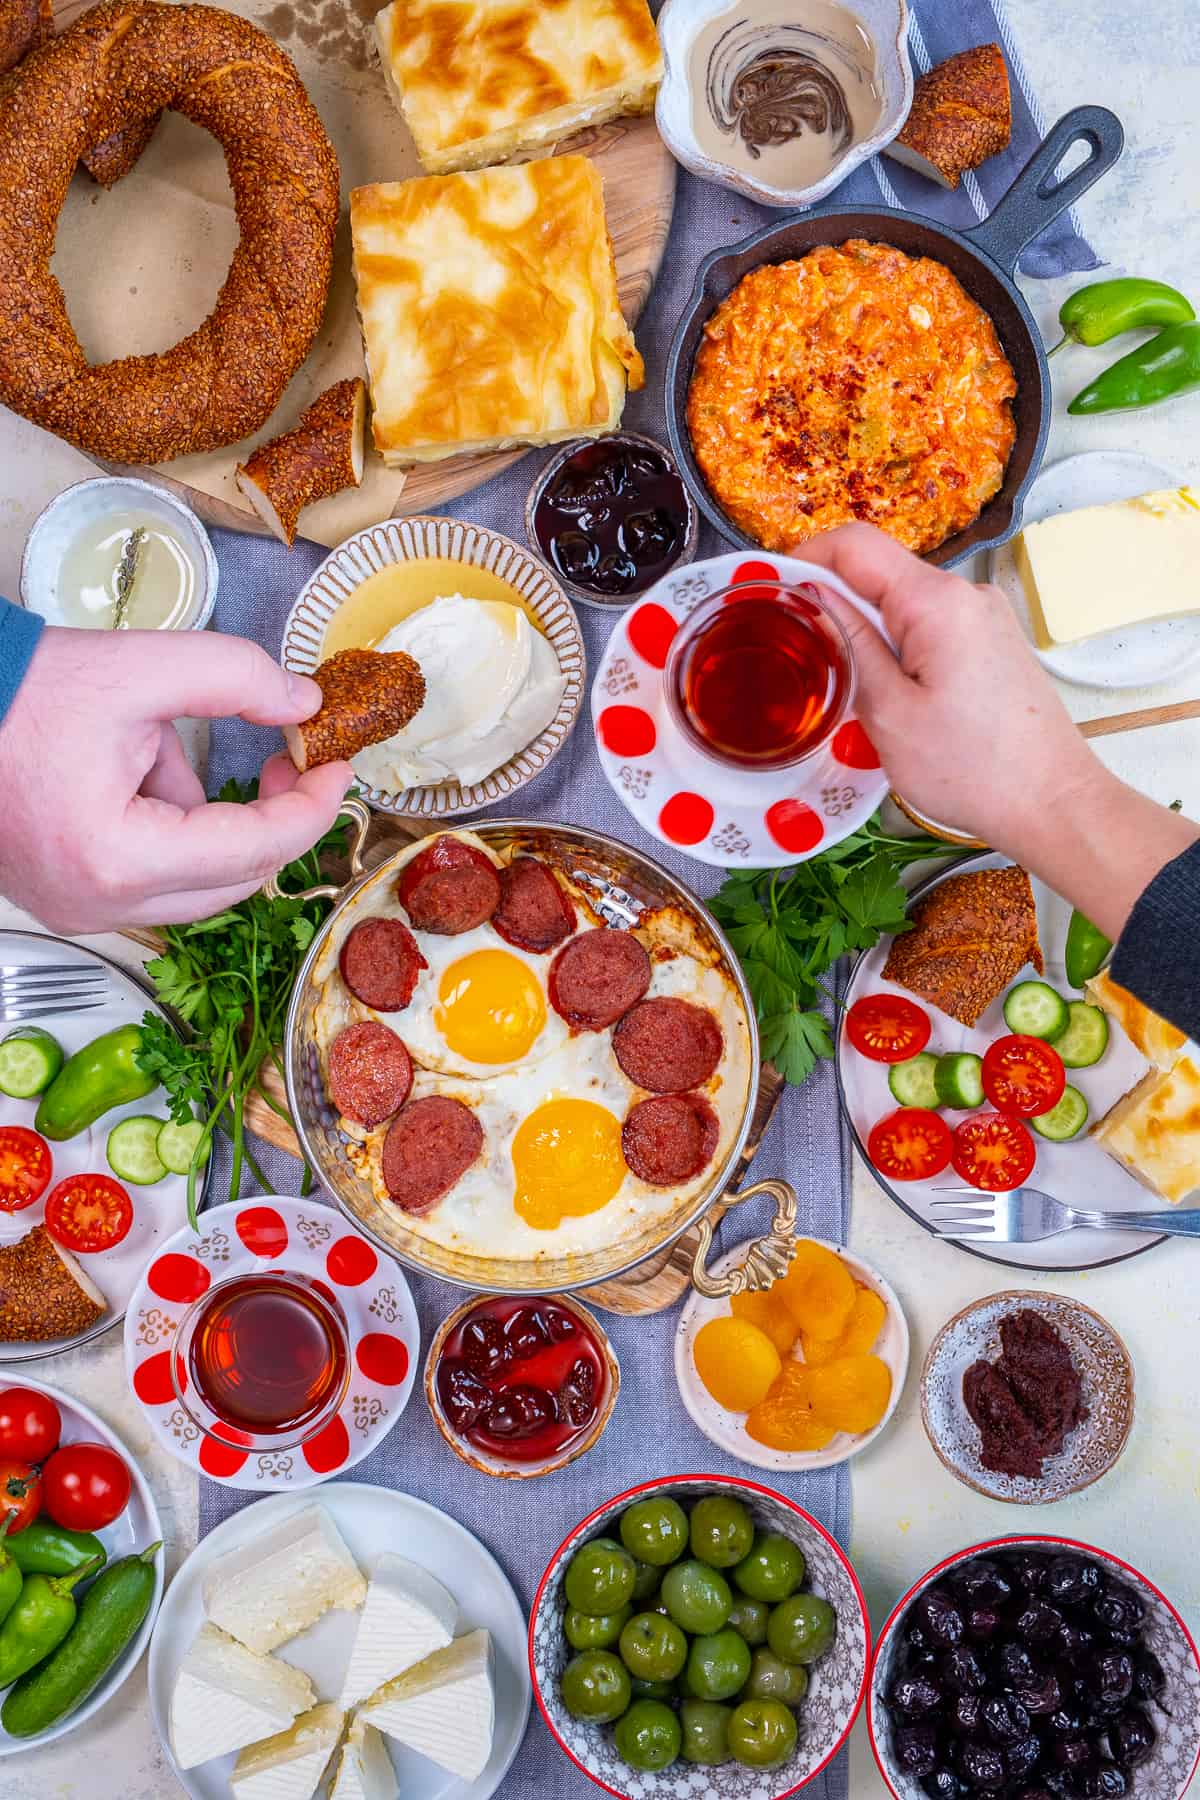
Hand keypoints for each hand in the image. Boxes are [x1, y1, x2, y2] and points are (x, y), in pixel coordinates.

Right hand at [0, 627, 350, 932]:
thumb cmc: (12, 693)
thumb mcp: (138, 667)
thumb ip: (234, 678)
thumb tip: (304, 704)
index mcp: (120, 859)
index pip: (256, 848)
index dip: (311, 806)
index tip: (337, 765)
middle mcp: (102, 904)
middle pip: (234, 880)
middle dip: (270, 817)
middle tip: (288, 758)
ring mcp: (81, 909)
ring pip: (196, 882)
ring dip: (209, 818)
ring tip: (158, 743)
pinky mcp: (69, 898)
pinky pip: (152, 875)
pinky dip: (167, 826)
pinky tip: (133, 769)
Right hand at [801, 523, 1096, 849]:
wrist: (1052, 802)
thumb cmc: (973, 769)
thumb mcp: (888, 713)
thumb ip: (849, 645)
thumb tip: (814, 596)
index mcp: (937, 602)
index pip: (855, 544)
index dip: (805, 556)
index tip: (771, 588)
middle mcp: (965, 595)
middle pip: (879, 572)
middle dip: (833, 602)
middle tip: (796, 650)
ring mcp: (983, 617)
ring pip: (903, 604)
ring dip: (866, 632)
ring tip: (844, 684)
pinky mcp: (992, 642)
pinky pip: (930, 627)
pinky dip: (898, 648)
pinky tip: (887, 694)